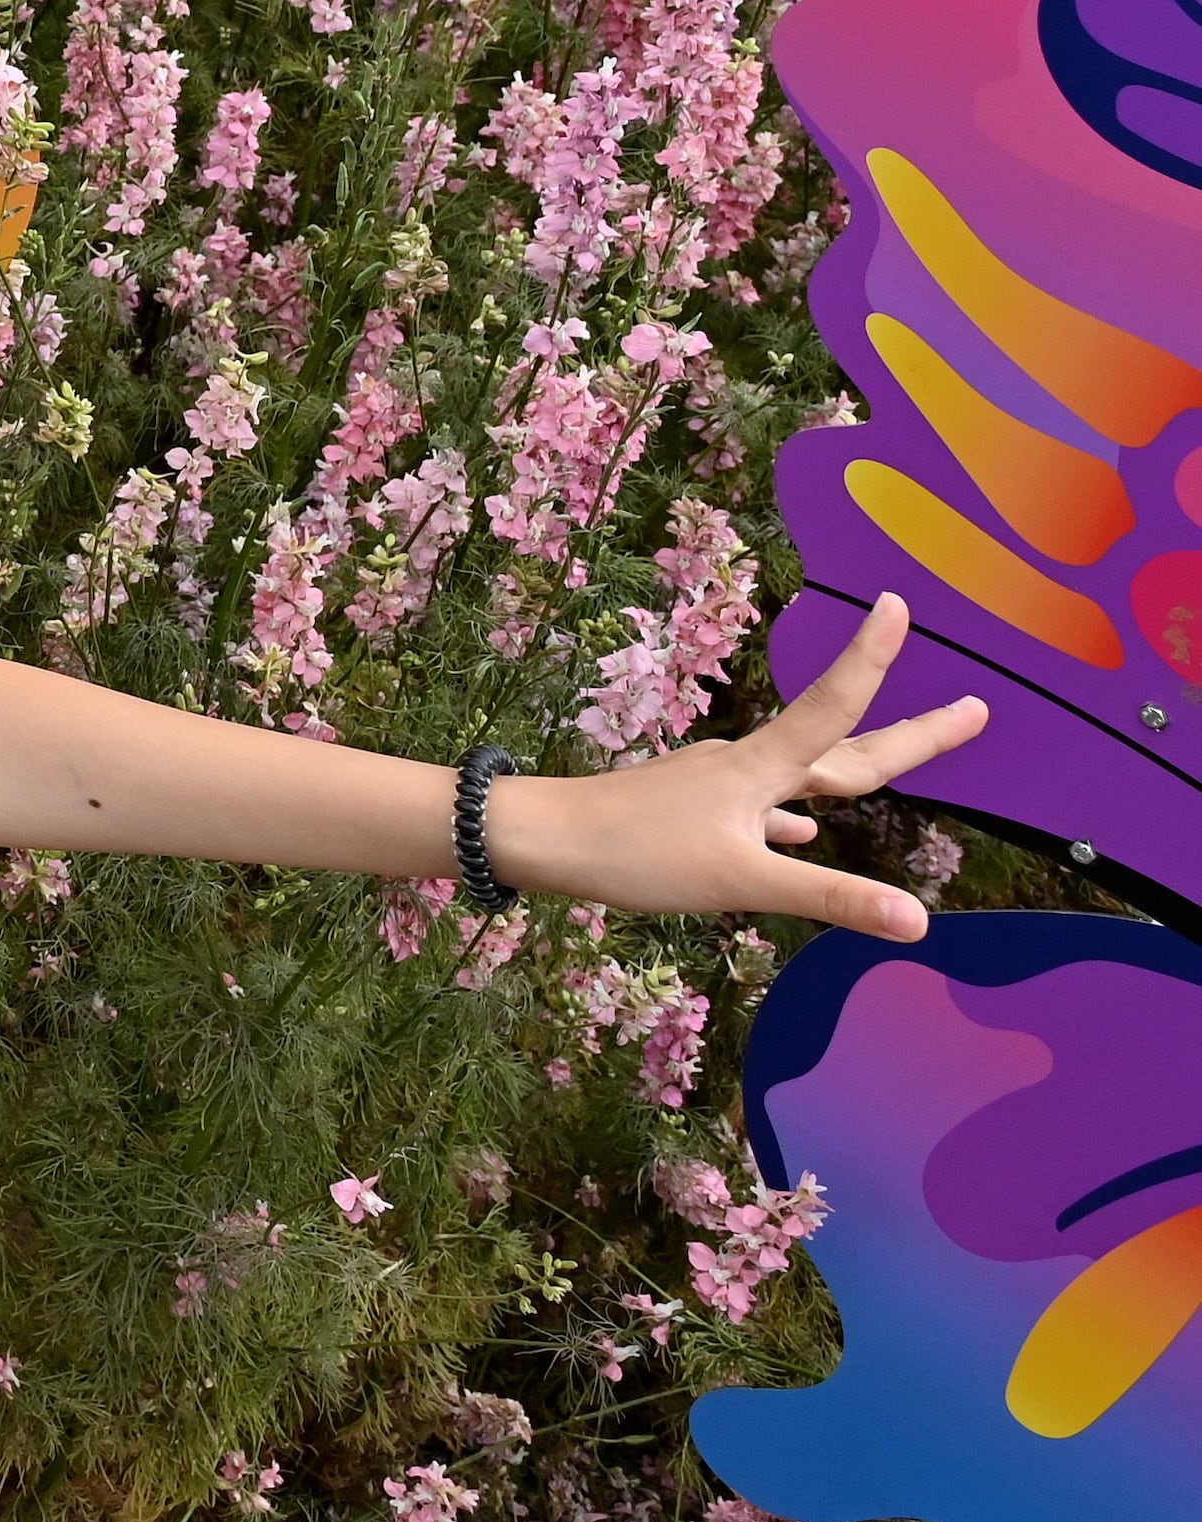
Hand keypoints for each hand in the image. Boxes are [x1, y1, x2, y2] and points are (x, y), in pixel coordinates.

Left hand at [496, 592, 987, 937]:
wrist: (545, 840)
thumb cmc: (638, 855)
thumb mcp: (741, 882)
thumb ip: (829, 898)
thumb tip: (920, 921)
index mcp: (762, 768)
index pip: (834, 706)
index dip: (871, 658)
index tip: (898, 600)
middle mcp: (747, 764)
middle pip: (844, 745)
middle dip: (913, 733)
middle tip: (976, 709)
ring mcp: (721, 783)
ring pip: (806, 773)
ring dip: (857, 767)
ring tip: (901, 755)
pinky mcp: (697, 808)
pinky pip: (763, 805)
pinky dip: (794, 813)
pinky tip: (800, 829)